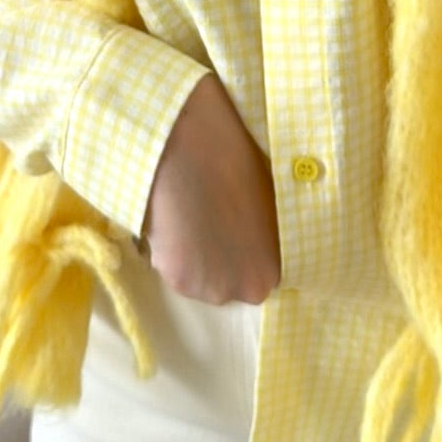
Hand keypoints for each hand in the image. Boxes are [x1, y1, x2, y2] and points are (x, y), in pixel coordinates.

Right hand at [140, 71, 281, 305]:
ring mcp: (201, 288)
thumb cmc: (238, 166)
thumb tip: (260, 238)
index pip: (259, 273)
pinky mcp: (173, 277)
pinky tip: (175, 221)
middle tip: (213, 223)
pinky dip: (173, 251)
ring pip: (199, 278)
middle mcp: (236, 291)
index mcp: (268, 274)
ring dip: (197, 259)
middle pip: (228, 281)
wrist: (191, 151)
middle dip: (222, 259)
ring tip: (192, 220)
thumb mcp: (269, 204)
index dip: (249, 250)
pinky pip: (175, 268)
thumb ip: (266, 235)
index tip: (239, 228)